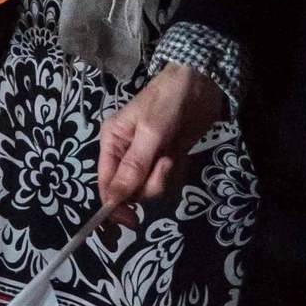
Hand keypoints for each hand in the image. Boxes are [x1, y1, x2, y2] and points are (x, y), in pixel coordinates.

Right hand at [96, 61, 228, 206]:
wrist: (199, 85)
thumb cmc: (167, 102)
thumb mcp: (150, 134)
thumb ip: (133, 167)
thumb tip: (113, 200)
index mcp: (112, 143)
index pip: (106, 183)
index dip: (114, 204)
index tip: (130, 221)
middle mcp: (125, 153)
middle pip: (129, 190)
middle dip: (148, 184)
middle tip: (165, 165)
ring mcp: (147, 158)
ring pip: (149, 188)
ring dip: (163, 179)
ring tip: (173, 156)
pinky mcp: (166, 159)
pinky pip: (166, 182)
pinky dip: (175, 174)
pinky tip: (180, 156)